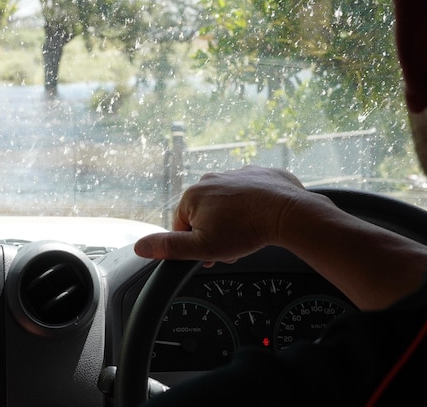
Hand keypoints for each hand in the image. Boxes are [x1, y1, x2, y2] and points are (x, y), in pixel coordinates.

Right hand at [134, 166, 331, 264]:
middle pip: (205, 213)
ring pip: (227, 203)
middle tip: (231, 247)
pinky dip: (254, 205)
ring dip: (234, 219)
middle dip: (215, 231)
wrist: (287, 212)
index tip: (210, 254)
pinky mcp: (259, 173)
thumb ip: (169, 247)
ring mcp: (236, 173)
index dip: (195, 245)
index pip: (182, 226)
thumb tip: (139, 246)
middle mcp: (210, 178)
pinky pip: (250, 192)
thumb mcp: (202, 247)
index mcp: (192, 195)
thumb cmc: (245, 230)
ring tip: (249, 233)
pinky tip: (262, 218)